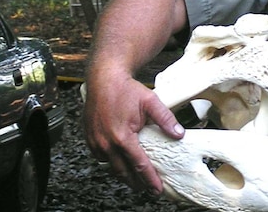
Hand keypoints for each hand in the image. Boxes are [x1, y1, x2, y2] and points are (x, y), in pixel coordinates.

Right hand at [83, 72, 184, 194]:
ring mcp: (95, 142)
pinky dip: (111, 162)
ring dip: (123, 174)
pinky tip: (120, 162)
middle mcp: (106, 143)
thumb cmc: (125, 89)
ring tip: (135, 180)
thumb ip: (165, 119)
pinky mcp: (89, 138)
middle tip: (148, 190)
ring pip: (110, 167)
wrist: (103, 78)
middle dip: (136, 183)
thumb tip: (179, 134)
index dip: (150, 179)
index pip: (139, 165)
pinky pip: (100, 157)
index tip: (157, 189)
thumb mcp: (151, 101)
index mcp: (122, 137)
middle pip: (123, 172)